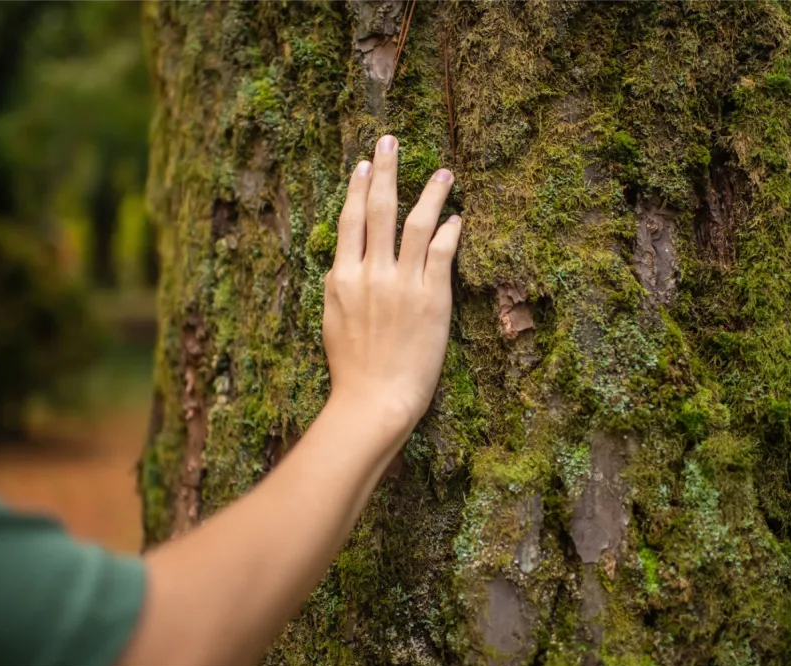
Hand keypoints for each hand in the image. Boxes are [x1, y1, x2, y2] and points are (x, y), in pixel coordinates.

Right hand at [322, 135, 460, 430]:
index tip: (364, 165)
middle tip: (391, 141)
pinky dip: (450, 230)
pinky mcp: (432, 298)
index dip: (358, 188)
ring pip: (416, 223)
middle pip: (380, 209)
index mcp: (342, 278)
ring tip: (444, 172)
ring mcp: (402, 284)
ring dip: (430, 192)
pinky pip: (442, 253)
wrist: (374, 400)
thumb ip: (340, 288)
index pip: (351, 220)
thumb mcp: (333, 322)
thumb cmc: (353, 369)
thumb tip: (345, 265)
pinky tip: (457, 217)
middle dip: (386, 170)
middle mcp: (370, 274)